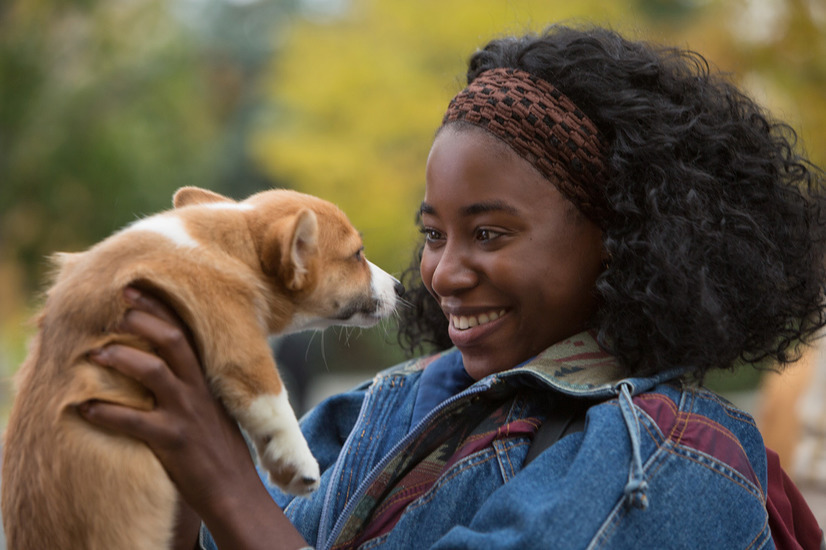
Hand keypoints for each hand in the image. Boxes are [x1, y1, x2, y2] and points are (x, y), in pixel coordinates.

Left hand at [80, 288, 307, 548]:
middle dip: (144, 320)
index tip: (136, 289)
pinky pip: (133, 422)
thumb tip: (166, 364)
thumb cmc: (219, 447)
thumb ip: (194, 384)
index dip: (161, 308)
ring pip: (153, 372)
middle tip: (118, 307)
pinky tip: (85, 407)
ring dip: (121, 358)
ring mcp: (185, 414)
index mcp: (206, 380)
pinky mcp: (171, 441)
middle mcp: (197, 390)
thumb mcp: (214, 407)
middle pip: (172, 341)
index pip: (187, 333)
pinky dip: (106, 413)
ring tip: (95, 354)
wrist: (233, 488)